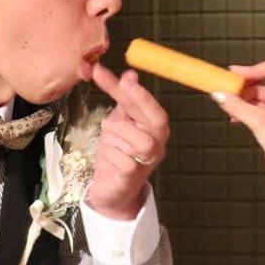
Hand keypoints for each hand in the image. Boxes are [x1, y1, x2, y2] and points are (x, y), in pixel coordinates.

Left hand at [85, 63, 169, 220]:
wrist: (111, 190)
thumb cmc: (117, 153)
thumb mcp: (117, 122)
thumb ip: (123, 100)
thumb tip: (130, 74)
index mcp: (155, 129)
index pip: (153, 109)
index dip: (140, 93)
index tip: (126, 76)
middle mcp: (157, 144)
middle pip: (155, 120)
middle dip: (139, 100)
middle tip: (122, 83)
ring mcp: (147, 161)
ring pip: (136, 138)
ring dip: (116, 132)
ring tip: (108, 139)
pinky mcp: (132, 176)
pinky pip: (120, 156)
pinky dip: (109, 152)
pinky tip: (107, 156)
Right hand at [212, 57, 264, 175]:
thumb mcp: (257, 122)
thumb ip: (236, 106)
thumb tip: (219, 94)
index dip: (251, 69)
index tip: (234, 74)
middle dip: (249, 80)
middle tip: (232, 82)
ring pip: (263, 90)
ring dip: (246, 96)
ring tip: (231, 104)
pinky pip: (264, 102)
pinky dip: (250, 105)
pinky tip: (237, 115)